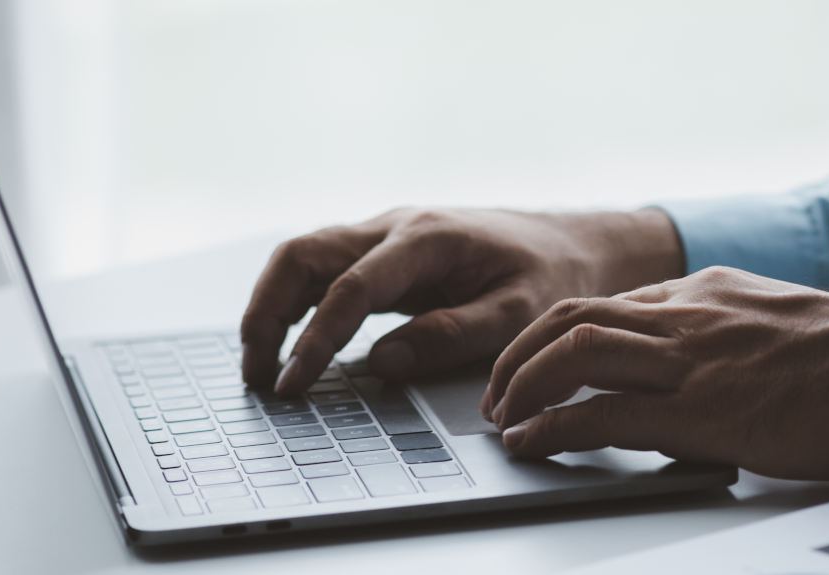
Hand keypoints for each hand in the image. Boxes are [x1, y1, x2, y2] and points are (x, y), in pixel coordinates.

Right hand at [241, 208, 682, 393]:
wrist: (572, 243)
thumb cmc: (551, 275)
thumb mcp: (518, 313)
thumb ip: (453, 336)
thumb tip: (384, 363)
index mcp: (427, 238)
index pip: (351, 287)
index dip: (315, 338)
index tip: (295, 383)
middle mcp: (395, 226)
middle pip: (301, 256)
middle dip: (266, 312)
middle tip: (256, 374)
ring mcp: (383, 235)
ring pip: (302, 259)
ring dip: (270, 308)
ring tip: (260, 368)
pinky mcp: (382, 254)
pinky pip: (321, 273)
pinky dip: (294, 305)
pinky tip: (287, 347)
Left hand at [482, 266, 828, 479]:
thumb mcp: (786, 326)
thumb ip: (736, 338)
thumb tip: (711, 371)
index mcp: (712, 291)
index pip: (614, 302)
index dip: (562, 332)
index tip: (541, 358)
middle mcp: (691, 315)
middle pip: (573, 315)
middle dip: (520, 352)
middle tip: (498, 387)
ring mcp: (693, 360)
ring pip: (574, 352)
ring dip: (522, 385)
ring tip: (502, 416)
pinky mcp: (701, 411)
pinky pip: (604, 414)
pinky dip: (554, 427)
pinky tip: (533, 443)